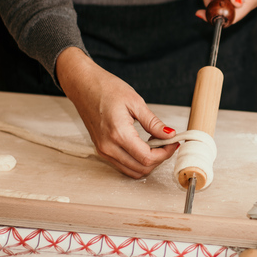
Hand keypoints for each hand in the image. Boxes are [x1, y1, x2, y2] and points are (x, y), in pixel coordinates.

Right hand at [56, 47, 178, 177]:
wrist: (83, 85)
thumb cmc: (106, 89)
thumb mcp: (136, 102)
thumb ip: (153, 123)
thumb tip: (169, 134)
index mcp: (118, 134)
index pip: (147, 158)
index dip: (165, 154)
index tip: (173, 143)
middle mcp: (108, 147)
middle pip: (140, 169)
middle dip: (159, 159)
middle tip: (167, 143)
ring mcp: (103, 150)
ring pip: (132, 171)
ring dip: (148, 162)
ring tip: (156, 144)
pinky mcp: (101, 149)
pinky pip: (123, 165)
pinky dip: (137, 160)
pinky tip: (143, 145)